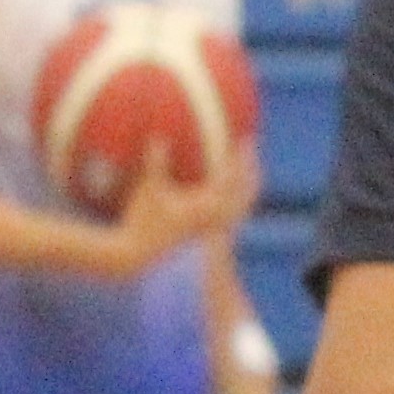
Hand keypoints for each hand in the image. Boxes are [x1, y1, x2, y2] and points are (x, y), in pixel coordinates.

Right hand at [101, 141, 248, 277]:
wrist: (141, 256)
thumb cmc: (142, 222)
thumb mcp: (148, 190)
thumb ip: (156, 162)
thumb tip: (159, 137)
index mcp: (208, 206)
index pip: (233, 177)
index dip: (241, 157)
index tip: (246, 139)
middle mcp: (219, 218)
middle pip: (247, 191)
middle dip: (252, 170)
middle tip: (252, 151)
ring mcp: (217, 230)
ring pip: (243, 205)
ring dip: (247, 186)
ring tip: (247, 168)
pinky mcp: (211, 237)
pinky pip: (233, 215)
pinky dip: (237, 200)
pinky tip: (229, 193)